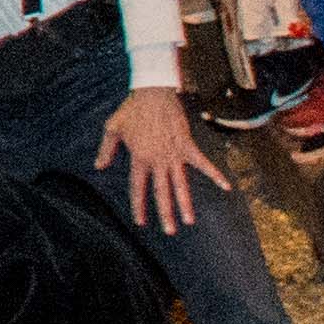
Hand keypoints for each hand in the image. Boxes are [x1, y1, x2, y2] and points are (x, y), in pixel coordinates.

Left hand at [92, 85, 223, 234]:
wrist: (153, 92)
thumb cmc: (131, 110)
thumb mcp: (112, 128)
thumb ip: (106, 150)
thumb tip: (98, 167)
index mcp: (139, 158)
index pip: (138, 187)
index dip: (139, 205)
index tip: (140, 222)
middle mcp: (157, 160)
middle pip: (161, 191)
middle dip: (165, 212)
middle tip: (170, 231)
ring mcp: (174, 154)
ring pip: (180, 183)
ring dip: (185, 202)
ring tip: (189, 221)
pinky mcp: (187, 145)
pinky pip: (203, 163)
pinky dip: (215, 174)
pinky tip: (226, 186)